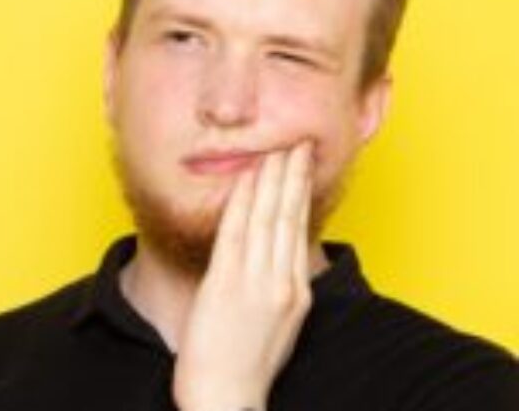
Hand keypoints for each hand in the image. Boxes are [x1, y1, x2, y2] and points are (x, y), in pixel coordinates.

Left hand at [172, 141, 314, 410]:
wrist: (226, 399)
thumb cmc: (244, 368)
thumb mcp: (277, 327)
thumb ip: (278, 291)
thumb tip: (276, 264)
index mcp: (296, 294)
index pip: (298, 232)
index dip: (300, 195)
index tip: (301, 166)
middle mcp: (281, 284)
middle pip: (288, 218)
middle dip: (292, 176)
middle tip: (296, 142)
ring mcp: (255, 283)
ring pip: (266, 219)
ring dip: (270, 179)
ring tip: (275, 148)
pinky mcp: (226, 285)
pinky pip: (236, 233)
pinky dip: (242, 202)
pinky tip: (246, 179)